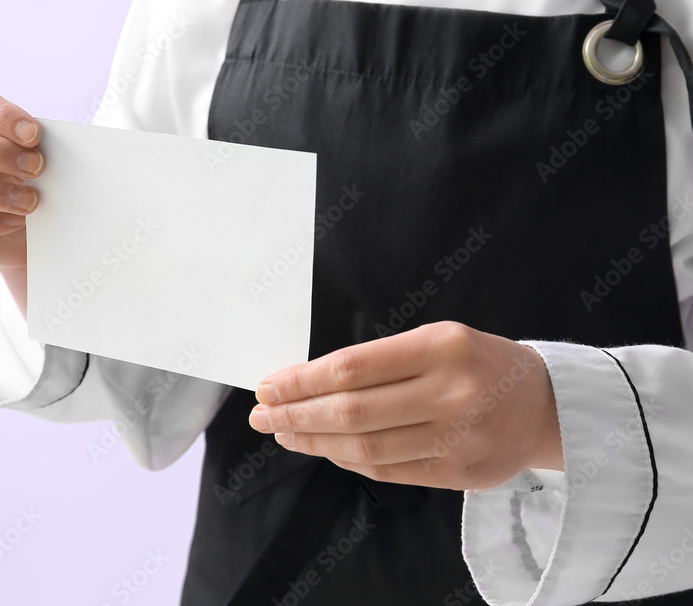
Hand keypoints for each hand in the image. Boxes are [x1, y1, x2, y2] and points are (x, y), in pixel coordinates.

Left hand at [247, 321, 563, 489]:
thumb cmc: (480, 363)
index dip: (302, 381)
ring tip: (284, 432)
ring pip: (365, 447)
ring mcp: (459, 438)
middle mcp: (452, 393)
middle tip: (262, 415)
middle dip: (296, 414)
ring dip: (314, 442)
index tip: (268, 385)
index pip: (352, 368)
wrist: (549, 405)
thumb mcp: (438, 339)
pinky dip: (348, 460)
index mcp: (442, 347)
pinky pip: (388, 470)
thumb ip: (380, 360)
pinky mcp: (461, 473)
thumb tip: (308, 382)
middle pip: (352, 411)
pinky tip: (324, 449)